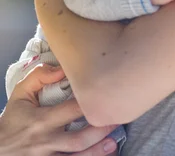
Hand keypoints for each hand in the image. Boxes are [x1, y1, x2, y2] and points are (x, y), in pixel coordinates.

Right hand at [0, 64, 117, 154]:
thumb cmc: (13, 119)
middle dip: (99, 131)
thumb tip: (61, 69)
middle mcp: (47, 141)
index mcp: (42, 120)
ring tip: (114, 144)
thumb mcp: (20, 94)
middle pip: (78, 140)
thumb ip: (39, 77)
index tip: (105, 94)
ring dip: (97, 153)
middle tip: (118, 120)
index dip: (89, 103)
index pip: (70, 111)